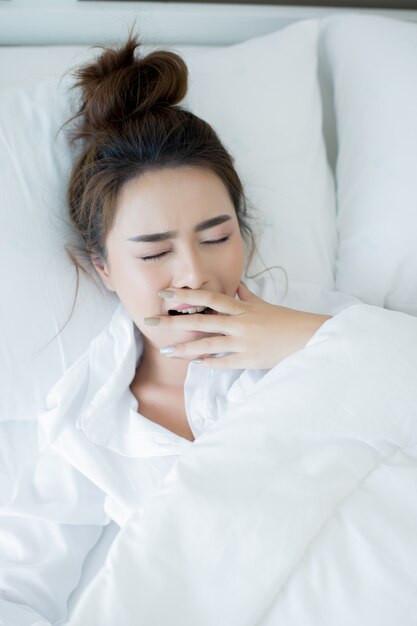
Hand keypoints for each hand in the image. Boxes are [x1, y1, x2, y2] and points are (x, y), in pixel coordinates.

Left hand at [145, 282, 331, 369]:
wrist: (308, 336)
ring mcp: (244, 343)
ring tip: (167, 350)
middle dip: (174, 322)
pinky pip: (225, 362)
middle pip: (201, 321)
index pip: (208, 299)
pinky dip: (209, 363)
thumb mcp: (264, 304)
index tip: (164, 293)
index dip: (185, 295)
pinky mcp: (250, 359)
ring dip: (186, 348)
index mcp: (241, 308)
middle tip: (151, 320)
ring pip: (209, 344)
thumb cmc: (286, 320)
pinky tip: (195, 364)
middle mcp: (239, 323)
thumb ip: (246, 296)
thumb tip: (236, 285)